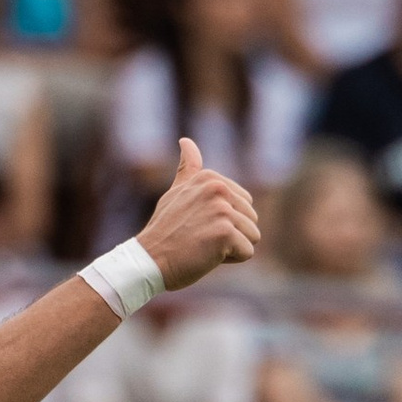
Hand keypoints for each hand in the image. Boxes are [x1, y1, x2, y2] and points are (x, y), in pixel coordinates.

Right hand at [136, 135, 260, 292]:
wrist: (149, 261)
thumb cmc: (164, 232)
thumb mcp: (176, 193)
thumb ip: (188, 169)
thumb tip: (186, 140)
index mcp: (210, 178)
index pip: (244, 204)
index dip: (224, 221)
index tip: (197, 224)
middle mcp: (218, 188)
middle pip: (251, 220)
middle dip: (231, 235)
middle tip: (199, 237)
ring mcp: (222, 209)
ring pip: (252, 236)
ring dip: (232, 248)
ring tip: (203, 246)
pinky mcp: (225, 232)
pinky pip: (247, 252)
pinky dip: (229, 260)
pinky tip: (206, 255)